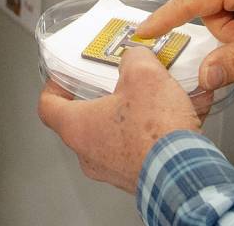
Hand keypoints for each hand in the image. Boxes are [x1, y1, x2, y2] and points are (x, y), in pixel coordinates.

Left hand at [36, 44, 202, 191]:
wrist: (185, 173)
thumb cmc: (155, 130)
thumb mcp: (144, 73)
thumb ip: (134, 58)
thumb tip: (136, 57)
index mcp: (78, 126)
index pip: (48, 106)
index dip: (55, 86)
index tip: (65, 77)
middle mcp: (90, 153)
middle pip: (86, 119)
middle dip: (105, 96)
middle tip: (119, 80)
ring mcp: (113, 169)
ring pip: (117, 134)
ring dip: (134, 113)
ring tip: (159, 95)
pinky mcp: (139, 177)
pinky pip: (142, 147)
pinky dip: (156, 131)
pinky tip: (180, 114)